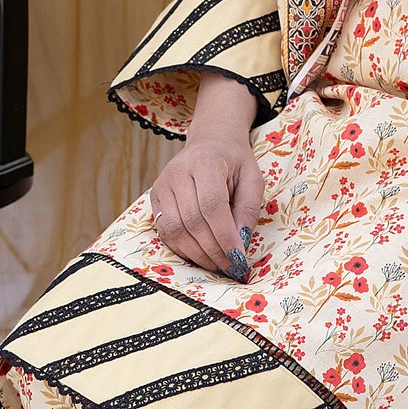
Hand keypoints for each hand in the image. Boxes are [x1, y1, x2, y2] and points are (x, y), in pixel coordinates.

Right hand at [151, 84, 263, 277]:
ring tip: (217, 264)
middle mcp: (177, 171)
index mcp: (205, 161)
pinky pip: (165, 231)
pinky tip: (200, 254)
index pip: (211, 204)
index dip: (224, 235)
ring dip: (197, 254)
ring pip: (175, 229)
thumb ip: (248, 209)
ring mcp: (162, 184)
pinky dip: (183, 249)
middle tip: (231, 266)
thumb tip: (240, 242)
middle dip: (213, 249)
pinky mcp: (154, 197)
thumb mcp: (252, 178)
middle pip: (192, 220)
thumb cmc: (234, 161)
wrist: (210, 142)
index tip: (239, 257)